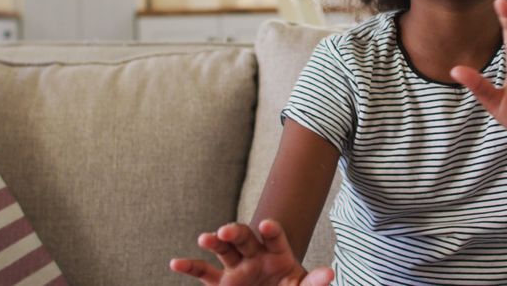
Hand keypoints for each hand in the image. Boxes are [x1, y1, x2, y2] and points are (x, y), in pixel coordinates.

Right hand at [169, 220, 333, 285]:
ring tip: (205, 238)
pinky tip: (176, 262)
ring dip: (214, 241)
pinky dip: (191, 266)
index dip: (270, 230)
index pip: (274, 237)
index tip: (266, 226)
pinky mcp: (222, 283)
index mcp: (279, 253)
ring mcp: (238, 267)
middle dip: (236, 232)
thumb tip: (329, 273)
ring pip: (224, 249)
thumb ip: (313, 282)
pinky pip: (205, 272)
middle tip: (227, 231)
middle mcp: (256, 255)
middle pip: (245, 238)